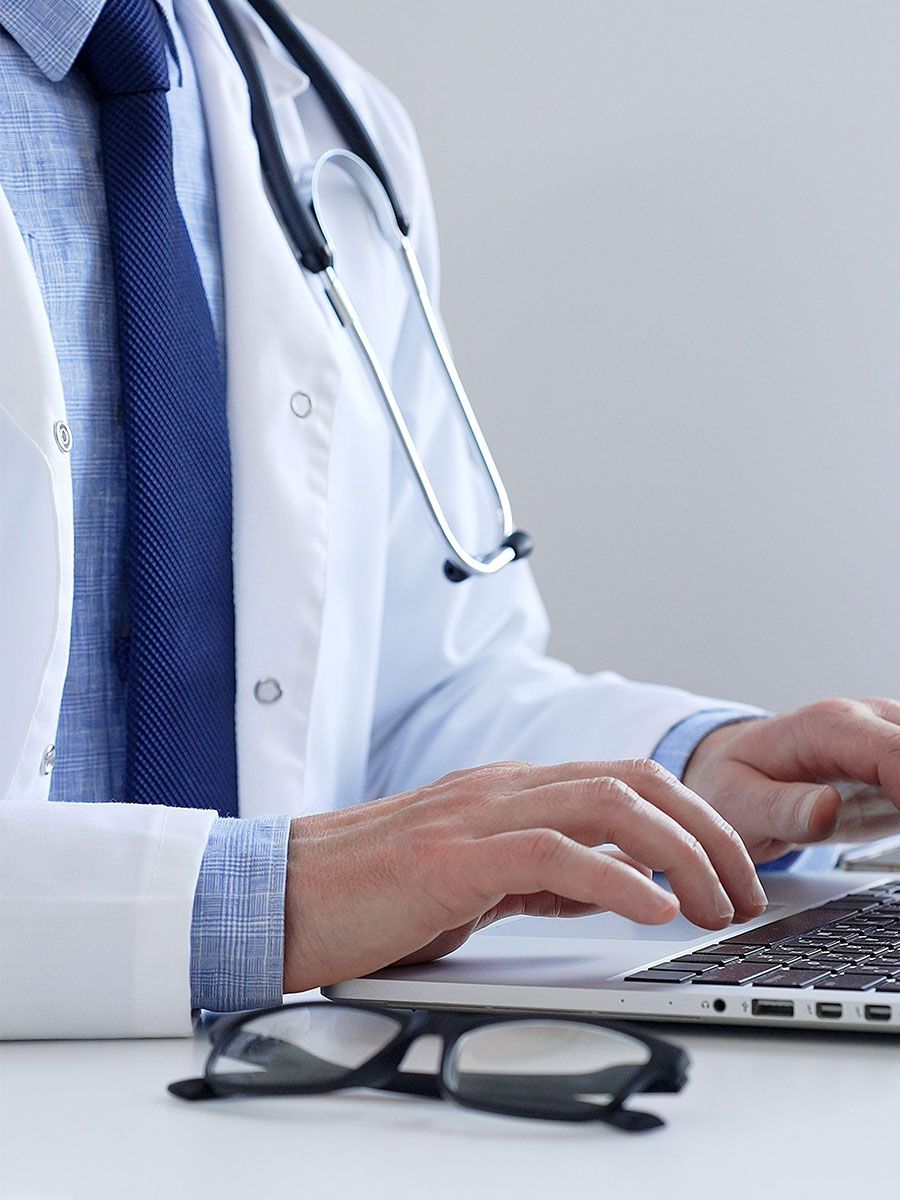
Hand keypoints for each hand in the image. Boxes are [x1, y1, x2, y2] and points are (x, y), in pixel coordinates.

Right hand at [283, 759, 766, 990]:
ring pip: (606, 804)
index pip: (625, 780)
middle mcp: (503, 788)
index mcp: (510, 790)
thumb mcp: (479, 880)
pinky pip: (551, 854)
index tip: (728, 874)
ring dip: (678, 854)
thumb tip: (614, 886)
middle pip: (635, 780)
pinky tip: (651, 909)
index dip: (692, 820)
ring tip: (713, 906)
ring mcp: (478, 814)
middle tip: (742, 891)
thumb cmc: (373, 893)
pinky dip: (613, 879)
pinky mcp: (453, 857)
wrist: (284, 896)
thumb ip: (543, 873)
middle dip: (706, 832)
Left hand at [683, 698, 899, 861]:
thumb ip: (782, 810)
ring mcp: (884, 739)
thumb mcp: (739, 805)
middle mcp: (865, 722)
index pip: (894, 751)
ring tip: (888, 824)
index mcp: (827, 727)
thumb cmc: (731, 783)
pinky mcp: (896, 764)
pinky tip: (892, 821)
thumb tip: (827, 809)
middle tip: (892, 825)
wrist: (730, 773)